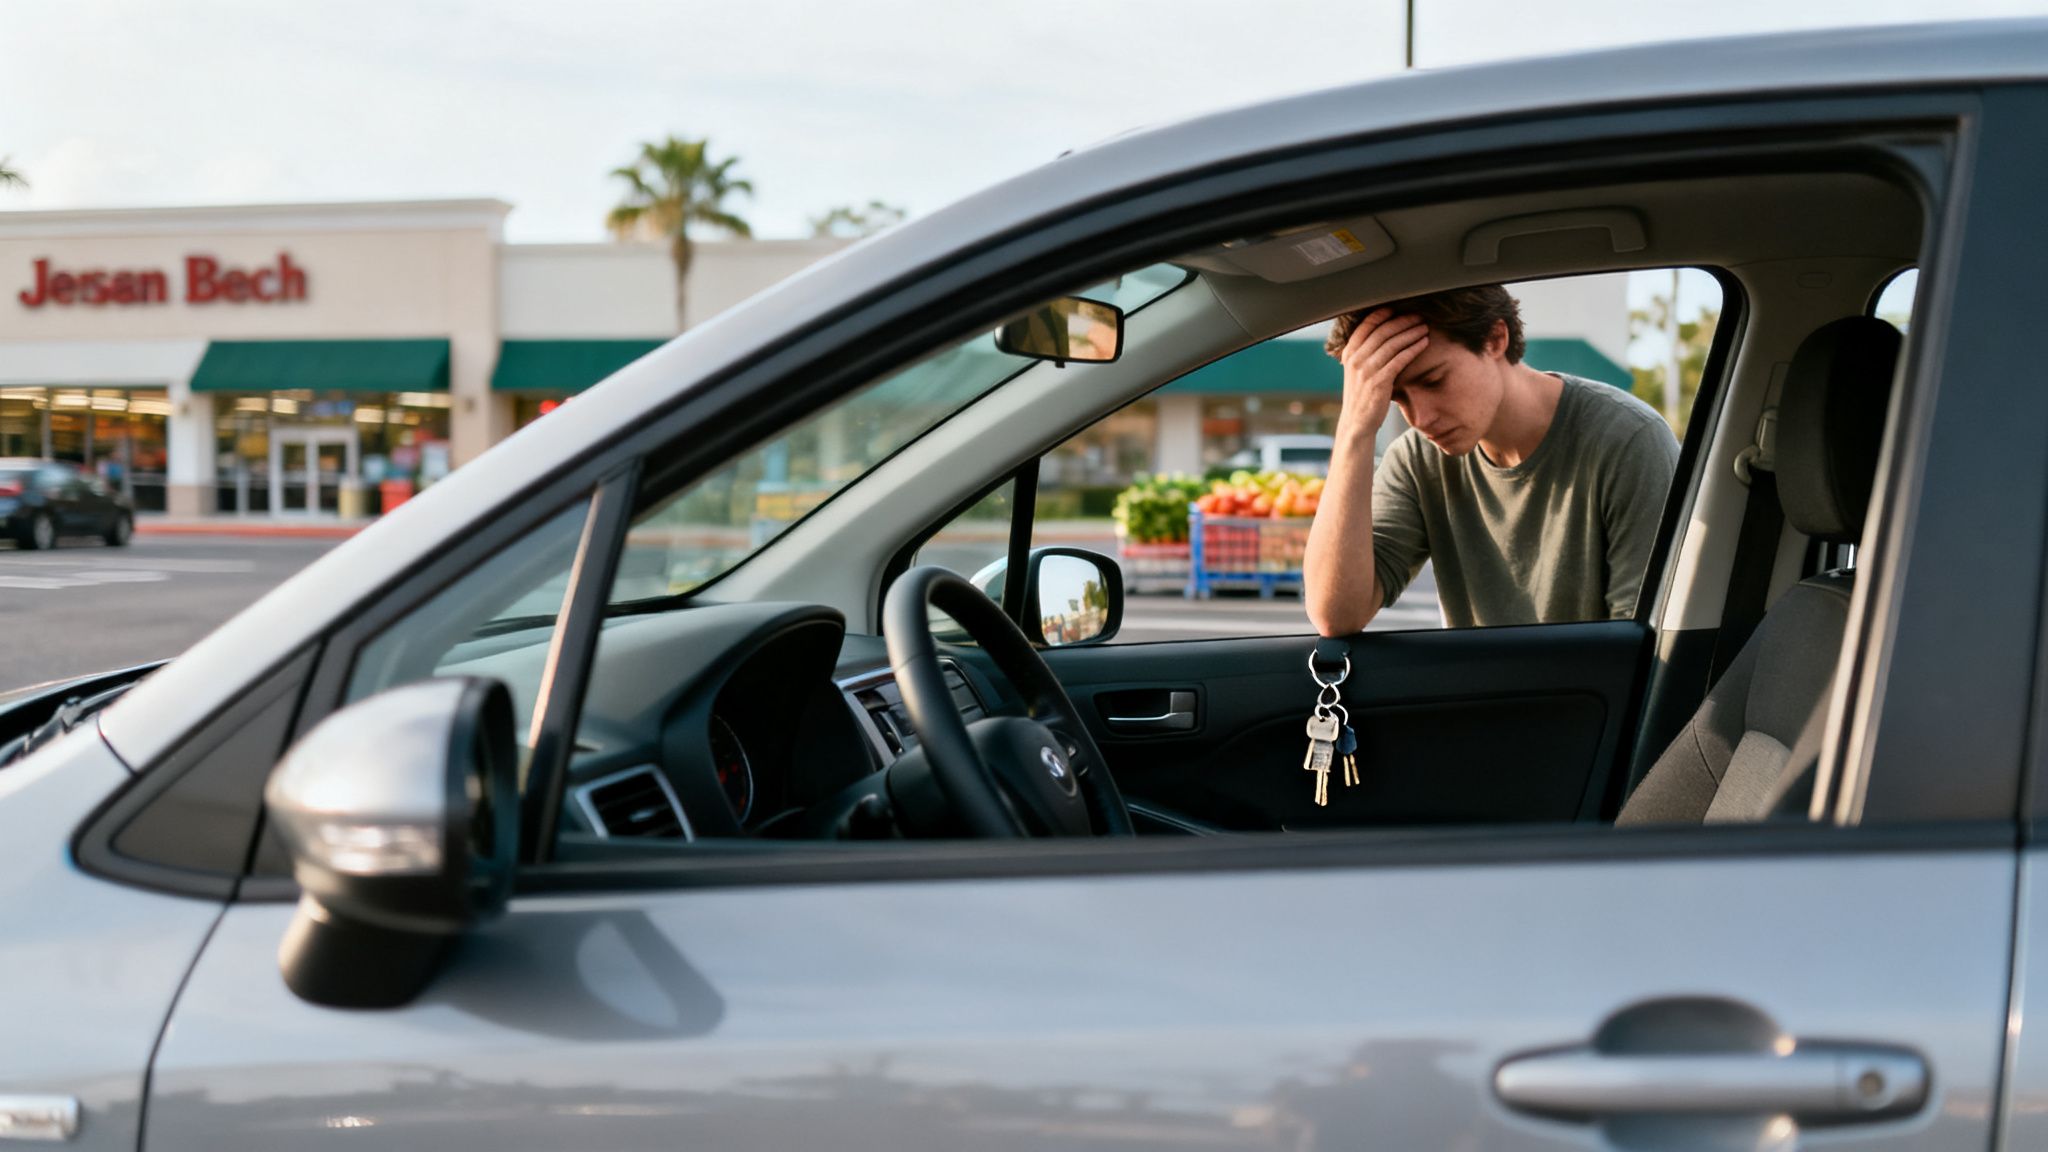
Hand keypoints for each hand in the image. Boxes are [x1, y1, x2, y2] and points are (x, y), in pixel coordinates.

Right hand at [1337, 310, 1428, 435]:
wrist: (1356, 423)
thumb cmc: (1361, 396)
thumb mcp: (1355, 371)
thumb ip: (1364, 354)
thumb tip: (1381, 335)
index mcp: (1348, 353)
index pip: (1366, 325)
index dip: (1383, 314)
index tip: (1398, 309)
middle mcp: (1355, 359)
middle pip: (1382, 331)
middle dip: (1403, 321)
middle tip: (1418, 316)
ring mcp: (1366, 370)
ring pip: (1393, 343)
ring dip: (1411, 333)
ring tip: (1425, 327)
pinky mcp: (1379, 381)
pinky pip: (1400, 359)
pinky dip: (1413, 348)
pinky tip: (1424, 343)